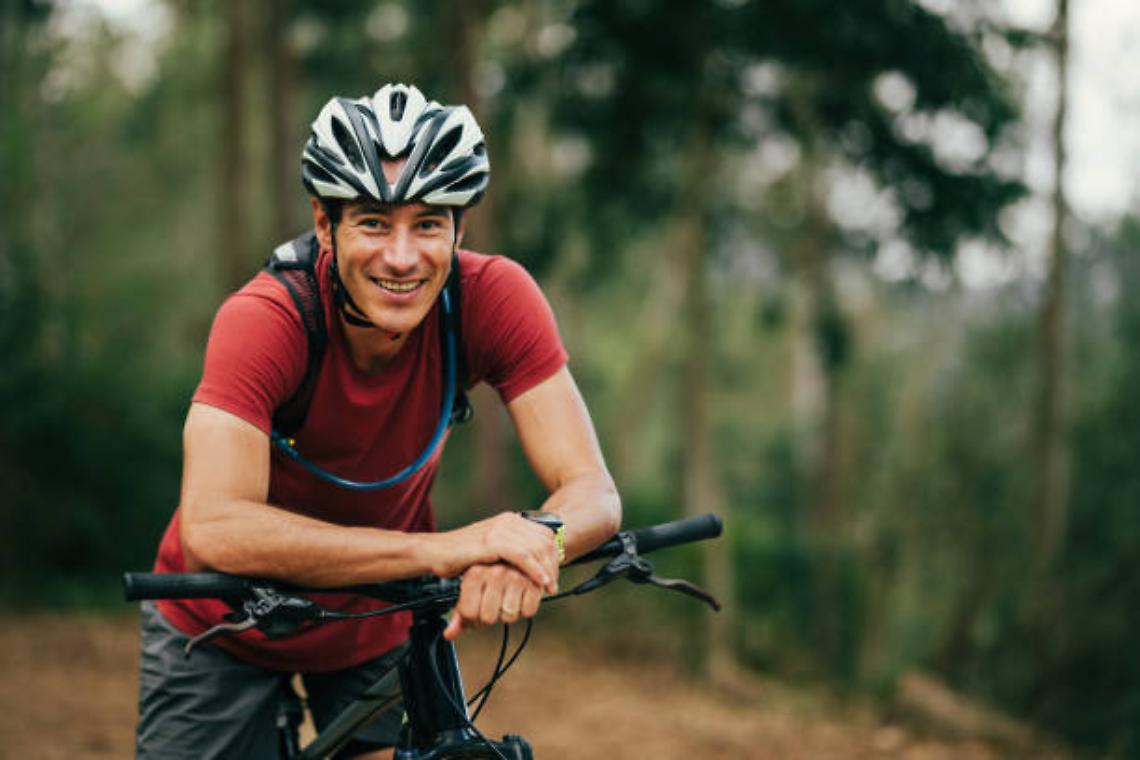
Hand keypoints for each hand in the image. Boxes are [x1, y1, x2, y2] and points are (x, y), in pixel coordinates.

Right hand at [426, 512, 559, 593]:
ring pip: (536, 547)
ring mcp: (500, 529)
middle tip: (553, 586)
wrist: (435, 552)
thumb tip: (534, 562)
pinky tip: (541, 582)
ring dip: (547, 569)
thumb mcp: (492, 550)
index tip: (553, 576)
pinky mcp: (492, 542)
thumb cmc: (462, 555)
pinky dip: (535, 569)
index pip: (544, 534)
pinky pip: (523, 555)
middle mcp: (508, 521)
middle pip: (544, 541)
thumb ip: (511, 551)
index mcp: (510, 520)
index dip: (553, 556)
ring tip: (549, 588)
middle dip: (553, 564)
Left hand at [443, 564, 544, 640]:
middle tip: (495, 602)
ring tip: (509, 597)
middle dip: (492, 616)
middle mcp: (495, 573)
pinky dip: (525, 608)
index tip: (477, 607)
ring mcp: (516, 577)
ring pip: (508, 617)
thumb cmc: (492, 575)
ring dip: (509, 612)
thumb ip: (460, 614)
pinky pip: (527, 612)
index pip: (468, 614)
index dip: (473, 617)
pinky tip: (522, 596)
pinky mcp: (535, 582)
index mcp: (475, 573)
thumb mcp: (473, 589)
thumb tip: (449, 635)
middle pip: (488, 618)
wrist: (522, 555)